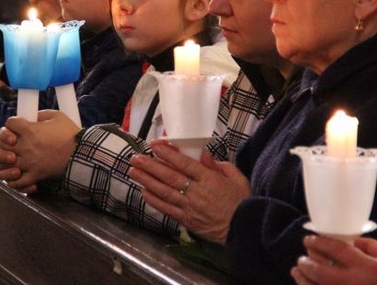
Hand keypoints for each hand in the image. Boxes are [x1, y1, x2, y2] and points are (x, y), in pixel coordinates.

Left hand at [0, 110, 79, 192]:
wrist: (82, 155)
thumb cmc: (71, 134)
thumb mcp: (57, 116)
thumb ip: (41, 114)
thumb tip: (32, 117)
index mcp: (30, 130)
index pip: (9, 124)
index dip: (11, 123)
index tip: (16, 126)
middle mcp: (26, 147)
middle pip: (0, 144)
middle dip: (2, 141)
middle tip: (10, 142)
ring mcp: (28, 163)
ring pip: (2, 165)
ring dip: (0, 162)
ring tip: (6, 159)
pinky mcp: (34, 176)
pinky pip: (16, 182)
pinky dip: (12, 181)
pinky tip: (14, 175)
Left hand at [128, 141, 250, 244]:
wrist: (243, 230)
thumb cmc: (241, 202)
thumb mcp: (237, 178)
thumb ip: (219, 165)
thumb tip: (203, 155)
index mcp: (210, 179)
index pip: (185, 164)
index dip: (168, 154)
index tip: (155, 145)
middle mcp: (197, 192)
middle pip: (169, 177)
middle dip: (150, 166)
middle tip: (136, 157)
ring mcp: (190, 207)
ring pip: (164, 192)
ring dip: (147, 181)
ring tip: (134, 171)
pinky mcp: (186, 220)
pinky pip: (167, 209)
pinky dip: (154, 200)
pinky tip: (144, 191)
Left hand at [291, 236, 376, 284]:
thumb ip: (369, 246)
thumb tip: (347, 240)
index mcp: (367, 268)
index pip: (336, 249)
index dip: (319, 242)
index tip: (309, 240)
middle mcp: (354, 284)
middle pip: (320, 272)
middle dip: (307, 262)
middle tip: (302, 258)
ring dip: (303, 279)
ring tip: (298, 271)